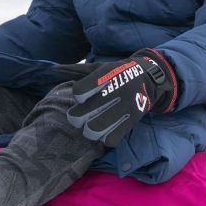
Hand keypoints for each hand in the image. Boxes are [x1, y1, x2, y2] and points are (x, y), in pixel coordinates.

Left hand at [63, 48, 177, 147]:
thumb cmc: (118, 72)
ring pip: (97, 128)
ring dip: (89, 130)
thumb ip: (77, 70)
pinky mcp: (134, 119)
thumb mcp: (100, 67)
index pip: (80, 91)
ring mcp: (126, 104)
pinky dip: (105, 138)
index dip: (78, 96)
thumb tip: (54, 70)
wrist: (151, 76)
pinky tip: (105, 132)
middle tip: (77, 117)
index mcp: (106, 73)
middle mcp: (117, 87)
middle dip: (76, 116)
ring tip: (89, 127)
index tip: (81, 96)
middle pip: (85, 111)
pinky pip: (112, 138)